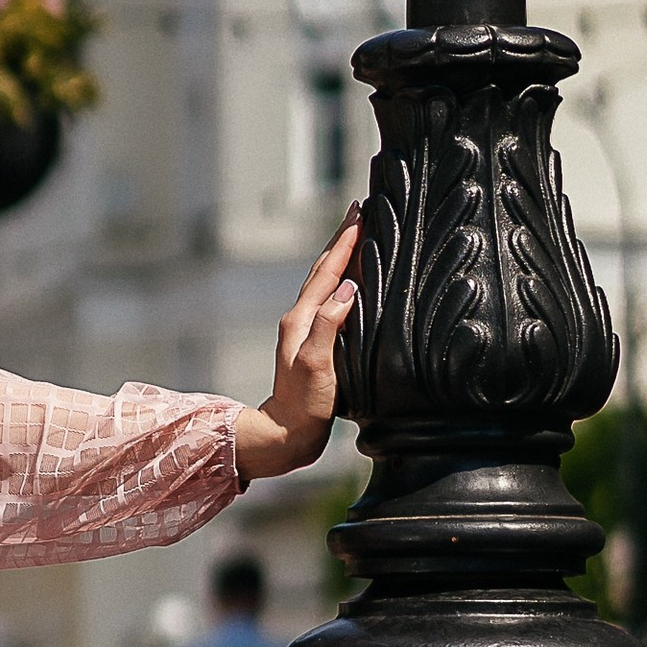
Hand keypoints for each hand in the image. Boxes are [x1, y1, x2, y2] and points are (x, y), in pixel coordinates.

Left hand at [234, 215, 360, 481]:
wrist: (286, 435)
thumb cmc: (303, 405)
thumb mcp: (317, 365)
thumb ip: (330, 325)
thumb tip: (348, 288)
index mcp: (301, 319)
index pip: (327, 270)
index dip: (345, 241)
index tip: (360, 211)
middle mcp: (300, 319)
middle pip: (323, 269)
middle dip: (342, 239)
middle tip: (360, 211)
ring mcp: (306, 330)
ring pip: (325, 282)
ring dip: (342, 257)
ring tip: (358, 236)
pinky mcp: (314, 343)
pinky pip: (330, 301)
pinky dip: (342, 282)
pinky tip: (353, 283)